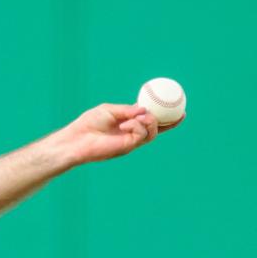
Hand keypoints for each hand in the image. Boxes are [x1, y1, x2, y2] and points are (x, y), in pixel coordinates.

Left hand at [53, 103, 182, 165]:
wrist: (76, 139)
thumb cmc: (88, 124)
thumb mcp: (109, 110)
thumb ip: (127, 110)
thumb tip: (144, 109)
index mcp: (128, 125)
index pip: (150, 122)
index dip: (166, 119)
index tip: (181, 111)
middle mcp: (131, 135)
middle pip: (155, 129)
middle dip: (162, 121)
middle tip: (161, 112)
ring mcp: (129, 142)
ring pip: (151, 133)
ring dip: (148, 122)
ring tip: (138, 117)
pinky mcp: (126, 148)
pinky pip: (140, 136)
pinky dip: (136, 127)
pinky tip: (126, 124)